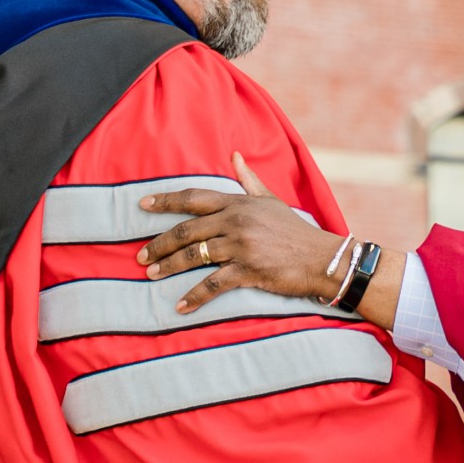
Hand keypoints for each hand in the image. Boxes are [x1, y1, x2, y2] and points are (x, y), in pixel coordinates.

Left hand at [139, 154, 343, 311]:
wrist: (322, 259)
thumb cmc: (295, 230)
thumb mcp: (271, 200)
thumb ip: (249, 180)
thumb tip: (235, 156)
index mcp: (238, 203)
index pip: (194, 198)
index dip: (166, 201)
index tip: (142, 204)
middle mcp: (236, 221)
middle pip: (187, 230)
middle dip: (160, 243)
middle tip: (141, 255)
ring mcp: (242, 246)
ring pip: (195, 255)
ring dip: (169, 266)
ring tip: (151, 275)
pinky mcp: (249, 270)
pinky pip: (213, 284)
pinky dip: (194, 296)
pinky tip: (180, 306)